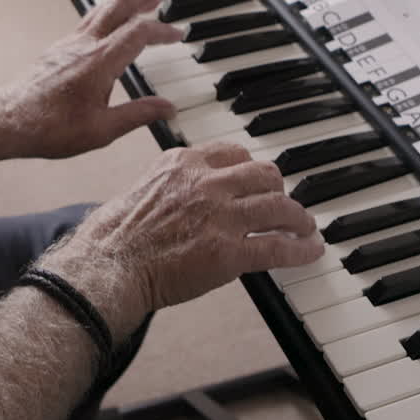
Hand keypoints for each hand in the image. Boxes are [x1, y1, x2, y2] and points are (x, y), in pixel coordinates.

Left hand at [0, 0, 183, 161]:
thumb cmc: (49, 127)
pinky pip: (91, 19)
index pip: (138, 32)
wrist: (9, 120)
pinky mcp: (61, 48)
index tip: (178, 35)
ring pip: (103, 8)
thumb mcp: (101, 130)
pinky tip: (116, 17)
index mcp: (98, 63)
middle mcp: (84, 45)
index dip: (162, 30)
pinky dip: (111, 10)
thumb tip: (168, 108)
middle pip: (120, 5)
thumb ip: (137, 115)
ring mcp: (70, 43)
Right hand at [44, 143, 323, 337]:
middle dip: (278, 189)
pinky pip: (278, 246)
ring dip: (298, 218)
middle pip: (264, 174)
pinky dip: (301, 249)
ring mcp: (220, 217)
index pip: (233, 152)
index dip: (251, 168)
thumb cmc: (114, 237)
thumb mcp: (142, 190)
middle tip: (282, 204)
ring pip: (279, 207)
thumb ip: (172, 186)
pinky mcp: (229, 252)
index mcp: (183, 164)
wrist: (108, 267)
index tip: (256, 179)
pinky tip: (311, 250)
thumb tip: (186, 197)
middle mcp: (206, 183)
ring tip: (304, 227)